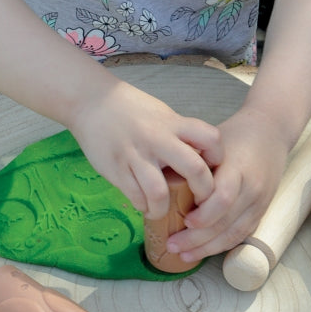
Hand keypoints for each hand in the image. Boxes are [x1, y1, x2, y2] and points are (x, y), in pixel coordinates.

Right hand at [70, 79, 222, 218]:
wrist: (92, 101)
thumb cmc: (131, 110)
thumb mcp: (162, 115)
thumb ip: (180, 135)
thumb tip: (201, 160)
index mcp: (173, 123)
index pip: (211, 138)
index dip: (218, 157)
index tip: (212, 169)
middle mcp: (157, 138)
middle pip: (194, 169)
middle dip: (203, 192)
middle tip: (199, 201)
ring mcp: (135, 155)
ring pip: (159, 192)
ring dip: (164, 209)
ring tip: (162, 210)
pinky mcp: (116, 168)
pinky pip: (135, 196)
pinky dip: (143, 206)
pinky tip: (143, 204)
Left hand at [165, 107, 288, 262]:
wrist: (271, 131)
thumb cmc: (235, 135)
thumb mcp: (214, 143)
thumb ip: (194, 164)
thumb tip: (161, 184)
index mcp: (238, 166)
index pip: (223, 197)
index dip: (204, 214)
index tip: (184, 221)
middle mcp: (252, 187)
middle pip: (226, 221)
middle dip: (198, 239)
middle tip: (172, 245)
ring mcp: (260, 201)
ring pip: (234, 233)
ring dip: (208, 248)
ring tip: (183, 255)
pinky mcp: (262, 210)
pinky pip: (242, 234)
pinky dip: (222, 245)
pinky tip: (203, 251)